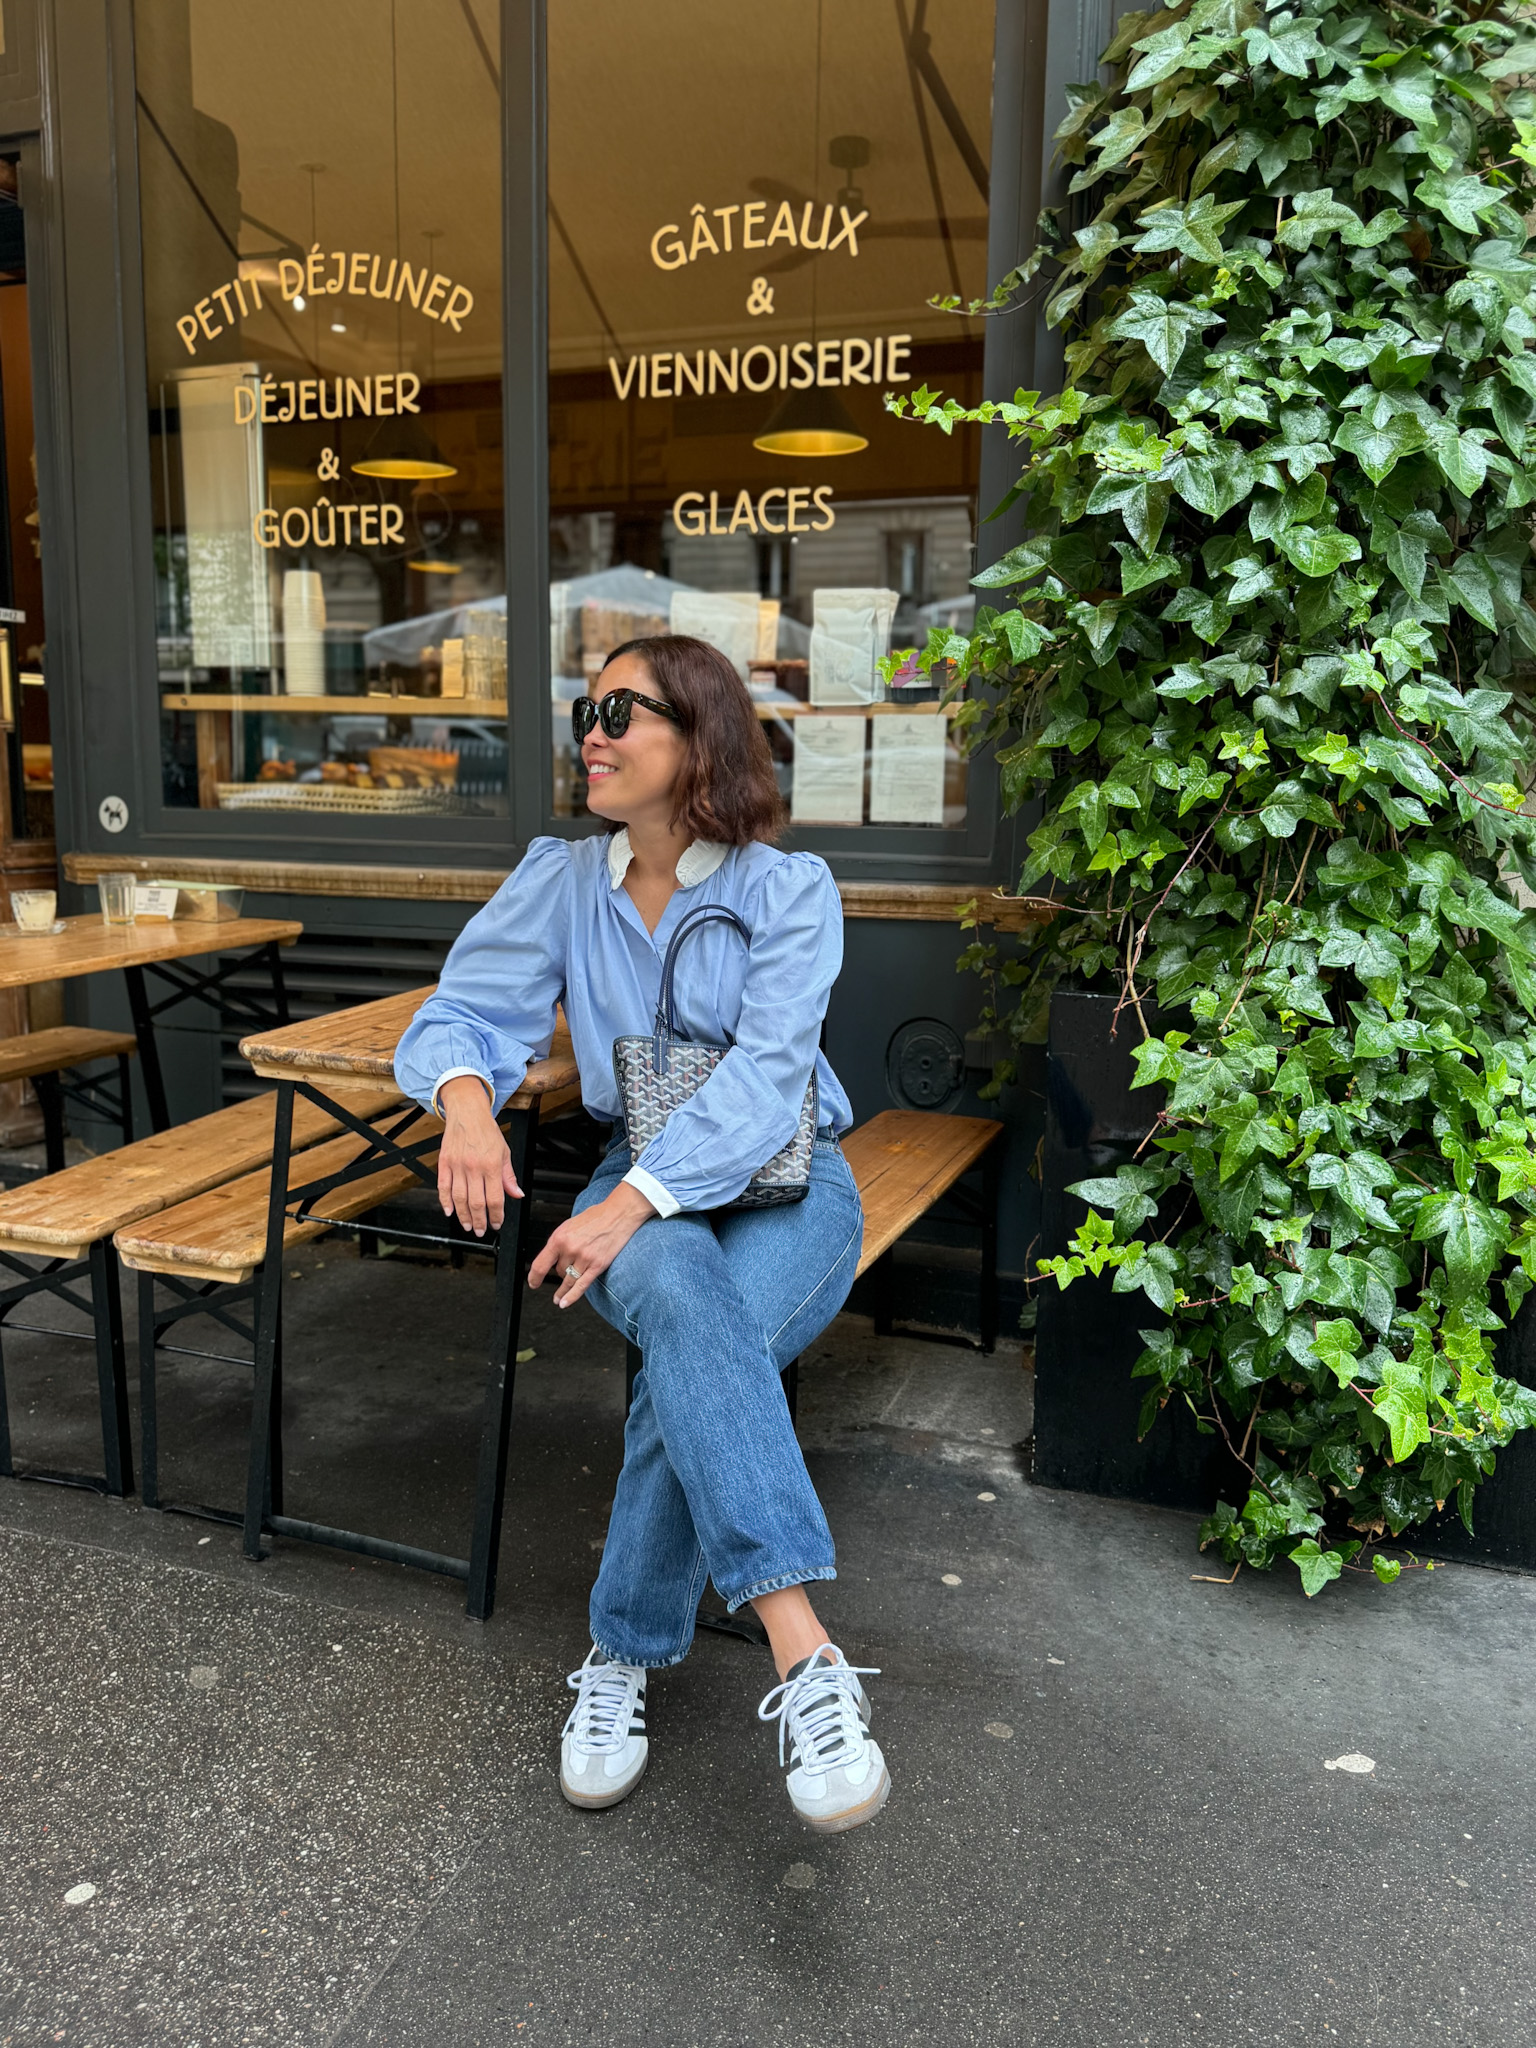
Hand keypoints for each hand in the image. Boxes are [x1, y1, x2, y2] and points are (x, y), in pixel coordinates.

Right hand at [436, 1075, 521, 1234]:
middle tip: (481, 1230)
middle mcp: (474, 1166)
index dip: (497, 1215)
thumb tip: (516, 1194)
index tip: (497, 1223)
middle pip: (476, 1202)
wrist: (467, 1112)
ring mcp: (457, 1165)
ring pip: (459, 1198)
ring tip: (468, 1226)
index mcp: (492, 1164)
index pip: (495, 1198)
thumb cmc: (487, 1131)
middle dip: (480, 1221)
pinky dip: (445, 1202)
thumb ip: (509, 1176)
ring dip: (463, 1216)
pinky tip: (450, 1212)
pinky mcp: (444, 1162)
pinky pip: (443, 1187)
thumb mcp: (505, 1151)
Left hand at [529, 1182, 655, 1307]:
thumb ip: (559, 1242)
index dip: (534, 1277)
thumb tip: (551, 1258)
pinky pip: (581, 1286)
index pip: (541, 1264)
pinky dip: (571, 1297)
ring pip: (568, 1280)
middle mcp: (570, 1249)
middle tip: (567, 1269)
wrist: (618, 1214)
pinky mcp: (597, 1265)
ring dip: (563, 1289)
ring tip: (558, 1298)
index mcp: (560, 1238)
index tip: (533, 1283)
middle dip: (561, 1271)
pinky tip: (564, 1303)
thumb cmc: (596, 1217)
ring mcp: (584, 1258)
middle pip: (558, 1271)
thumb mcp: (569, 1226)